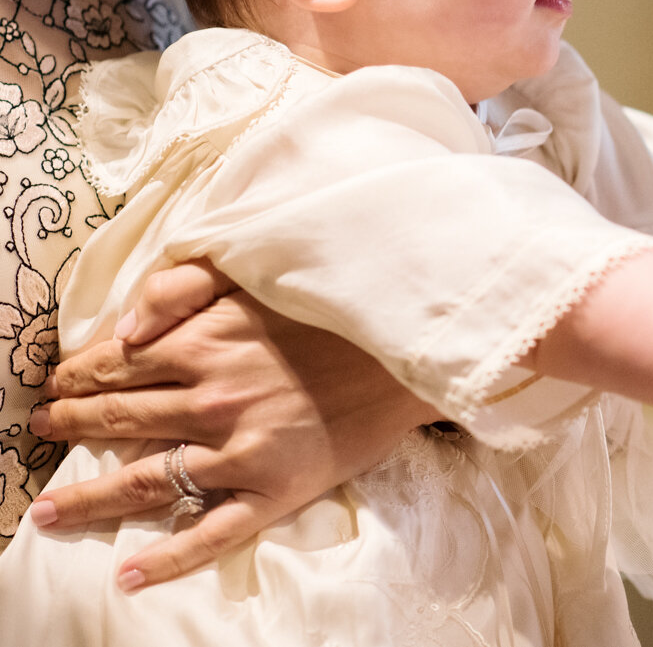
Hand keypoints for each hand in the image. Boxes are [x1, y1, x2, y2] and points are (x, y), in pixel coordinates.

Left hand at [27, 261, 435, 590]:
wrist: (411, 350)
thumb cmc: (338, 310)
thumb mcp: (258, 278)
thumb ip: (184, 290)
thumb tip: (125, 329)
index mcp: (205, 342)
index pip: (117, 363)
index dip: (77, 375)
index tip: (55, 383)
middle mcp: (212, 398)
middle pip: (119, 418)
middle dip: (69, 425)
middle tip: (41, 432)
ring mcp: (241, 450)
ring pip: (146, 480)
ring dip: (89, 498)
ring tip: (50, 512)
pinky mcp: (276, 490)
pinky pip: (211, 532)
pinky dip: (166, 558)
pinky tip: (130, 574)